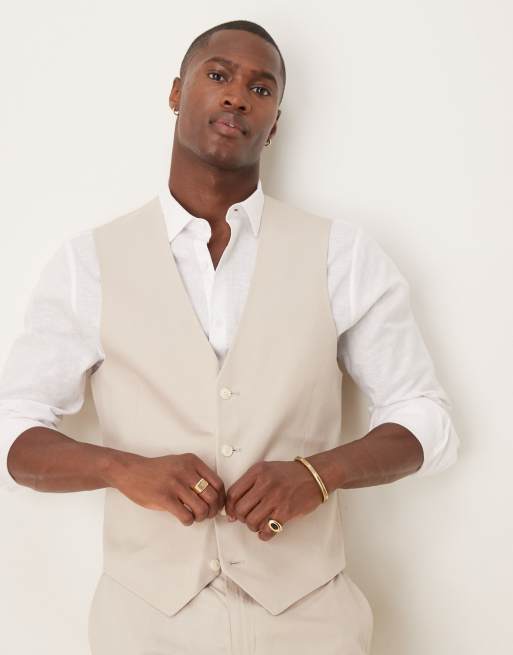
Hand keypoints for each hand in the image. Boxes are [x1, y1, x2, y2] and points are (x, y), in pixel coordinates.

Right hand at [106, 451, 225, 525]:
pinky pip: (186, 515)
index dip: (220, 498)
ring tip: (194, 516)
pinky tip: (184, 518)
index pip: (218, 483)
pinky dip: (189, 521)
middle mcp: (186, 470)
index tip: (217, 505)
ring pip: (202, 509)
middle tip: (206, 514)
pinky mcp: (164, 497)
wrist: (130, 471)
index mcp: (192, 461)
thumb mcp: (179, 463)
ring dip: (200, 517)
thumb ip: (196, 475)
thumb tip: (214, 496)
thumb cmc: (155, 470)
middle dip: (212, 510)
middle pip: (213, 497)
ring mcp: (175, 484)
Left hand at [224, 459, 324, 540]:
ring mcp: (275, 498)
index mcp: (257, 471)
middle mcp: (265, 483)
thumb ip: (248, 485)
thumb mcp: (266, 470)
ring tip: (259, 523)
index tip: (232, 514)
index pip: (233, 494)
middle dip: (242, 518)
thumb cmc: (288, 474)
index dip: (230, 508)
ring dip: (253, 526)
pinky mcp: (286, 511)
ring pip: (251, 521)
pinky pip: (267, 530)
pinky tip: (267, 530)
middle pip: (240, 509)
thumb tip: (232, 512)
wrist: (314, 475)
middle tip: (248, 517)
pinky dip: (264, 534)